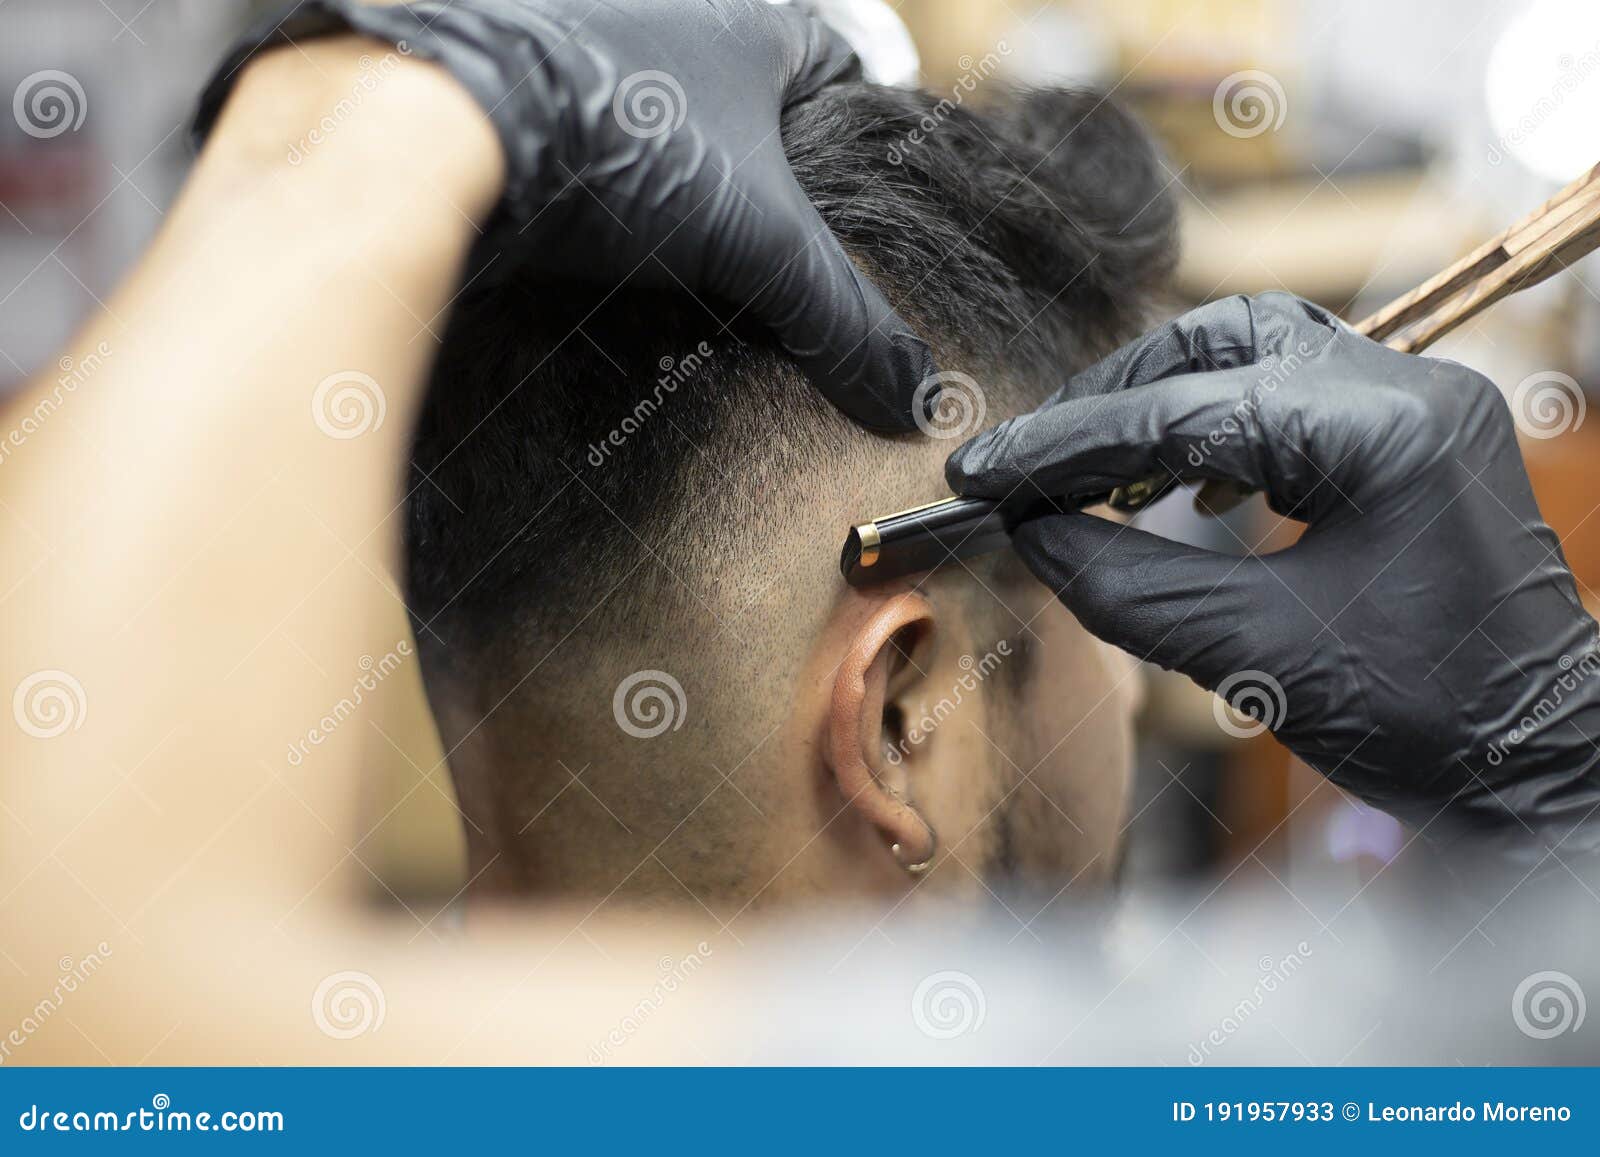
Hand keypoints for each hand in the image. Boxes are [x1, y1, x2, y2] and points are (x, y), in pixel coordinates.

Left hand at [194, 0, 933, 431]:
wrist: (432, 116)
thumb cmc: (613, 141)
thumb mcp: (754, 239)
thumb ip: (841, 320)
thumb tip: (917, 399)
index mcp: (756, 18)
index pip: (843, 80)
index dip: (849, 160)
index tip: (838, 229)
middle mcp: (679, 4)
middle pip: (752, 102)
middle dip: (758, 179)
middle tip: (753, 254)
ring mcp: (598, 28)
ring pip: (666, 109)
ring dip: (674, 174)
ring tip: (668, 251)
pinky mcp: (531, 63)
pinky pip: (590, 120)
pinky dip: (601, 171)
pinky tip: (590, 224)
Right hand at [947, 291, 1599, 856]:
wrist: (1535, 759)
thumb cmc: (1423, 718)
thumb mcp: (1252, 654)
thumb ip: (1125, 586)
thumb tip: (1030, 536)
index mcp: (1384, 433)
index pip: (1187, 412)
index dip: (1070, 444)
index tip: (988, 470)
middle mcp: (1409, 392)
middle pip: (1221, 341)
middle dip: (1113, 398)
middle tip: (1032, 459)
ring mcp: (1417, 405)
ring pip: (1255, 350)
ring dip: (1161, 399)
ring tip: (1090, 463)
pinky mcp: (1408, 436)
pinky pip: (1290, 390)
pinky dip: (1214, 420)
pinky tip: (1175, 477)